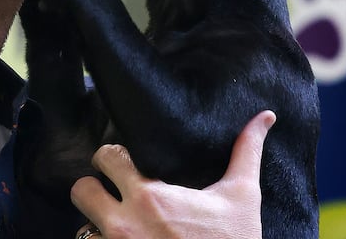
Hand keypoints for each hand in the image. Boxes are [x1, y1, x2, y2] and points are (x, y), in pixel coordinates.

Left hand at [70, 110, 275, 238]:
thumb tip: (265, 117)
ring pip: (82, 228)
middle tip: (115, 192)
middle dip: (96, 189)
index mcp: (150, 197)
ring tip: (122, 223)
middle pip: (81, 191)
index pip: (106, 157)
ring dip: (97, 224)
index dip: (114, 157)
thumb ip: (246, 152)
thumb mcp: (241, 195)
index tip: (126, 161)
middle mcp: (123, 225)